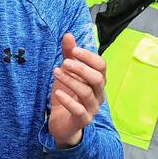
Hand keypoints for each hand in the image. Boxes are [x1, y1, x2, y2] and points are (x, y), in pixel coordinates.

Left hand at [49, 33, 105, 148]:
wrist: (61, 124)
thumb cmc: (67, 96)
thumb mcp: (66, 73)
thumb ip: (68, 55)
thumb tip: (68, 35)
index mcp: (97, 81)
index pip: (101, 66)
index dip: (89, 57)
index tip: (73, 50)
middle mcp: (98, 94)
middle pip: (98, 78)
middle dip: (82, 69)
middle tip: (64, 62)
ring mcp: (92, 108)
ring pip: (87, 93)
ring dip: (71, 81)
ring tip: (56, 72)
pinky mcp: (83, 120)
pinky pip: (79, 111)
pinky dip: (68, 101)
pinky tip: (57, 93)